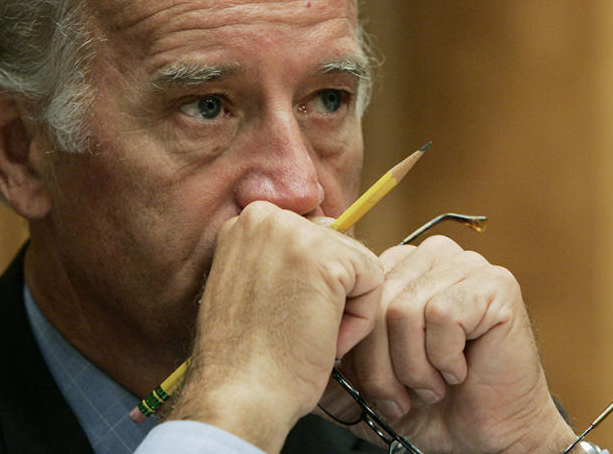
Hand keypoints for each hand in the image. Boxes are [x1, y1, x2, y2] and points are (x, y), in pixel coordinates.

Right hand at [171, 201, 382, 453]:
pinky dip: (359, 321)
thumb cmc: (245, 359)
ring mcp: (295, 232)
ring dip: (345, 309)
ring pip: (356, 264)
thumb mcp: (252, 287)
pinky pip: (372, 281)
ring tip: (307, 336)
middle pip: (336, 244)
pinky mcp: (327, 258)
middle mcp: (265, 216)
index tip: (284, 315)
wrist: (239, 397)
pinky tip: (325, 340)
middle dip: (330, 292)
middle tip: (297, 329)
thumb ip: (279, 259)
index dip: (311, 284)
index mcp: (245, 222)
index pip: (311, 237)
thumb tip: (326, 251)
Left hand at [322, 235, 575, 453]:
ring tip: (433, 386)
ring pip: (403, 310)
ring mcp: (467, 266)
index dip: (358, 346)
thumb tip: (288, 354)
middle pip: (375, 302)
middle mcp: (433, 256)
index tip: (377, 386)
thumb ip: (333, 364)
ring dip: (414, 368)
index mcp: (402, 267)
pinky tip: (460, 372)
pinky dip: (444, 360)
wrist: (492, 437)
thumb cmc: (434, 407)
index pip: (355, 289)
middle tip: (405, 396)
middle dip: (382, 366)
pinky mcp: (495, 286)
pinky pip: (440, 317)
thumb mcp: (369, 384)